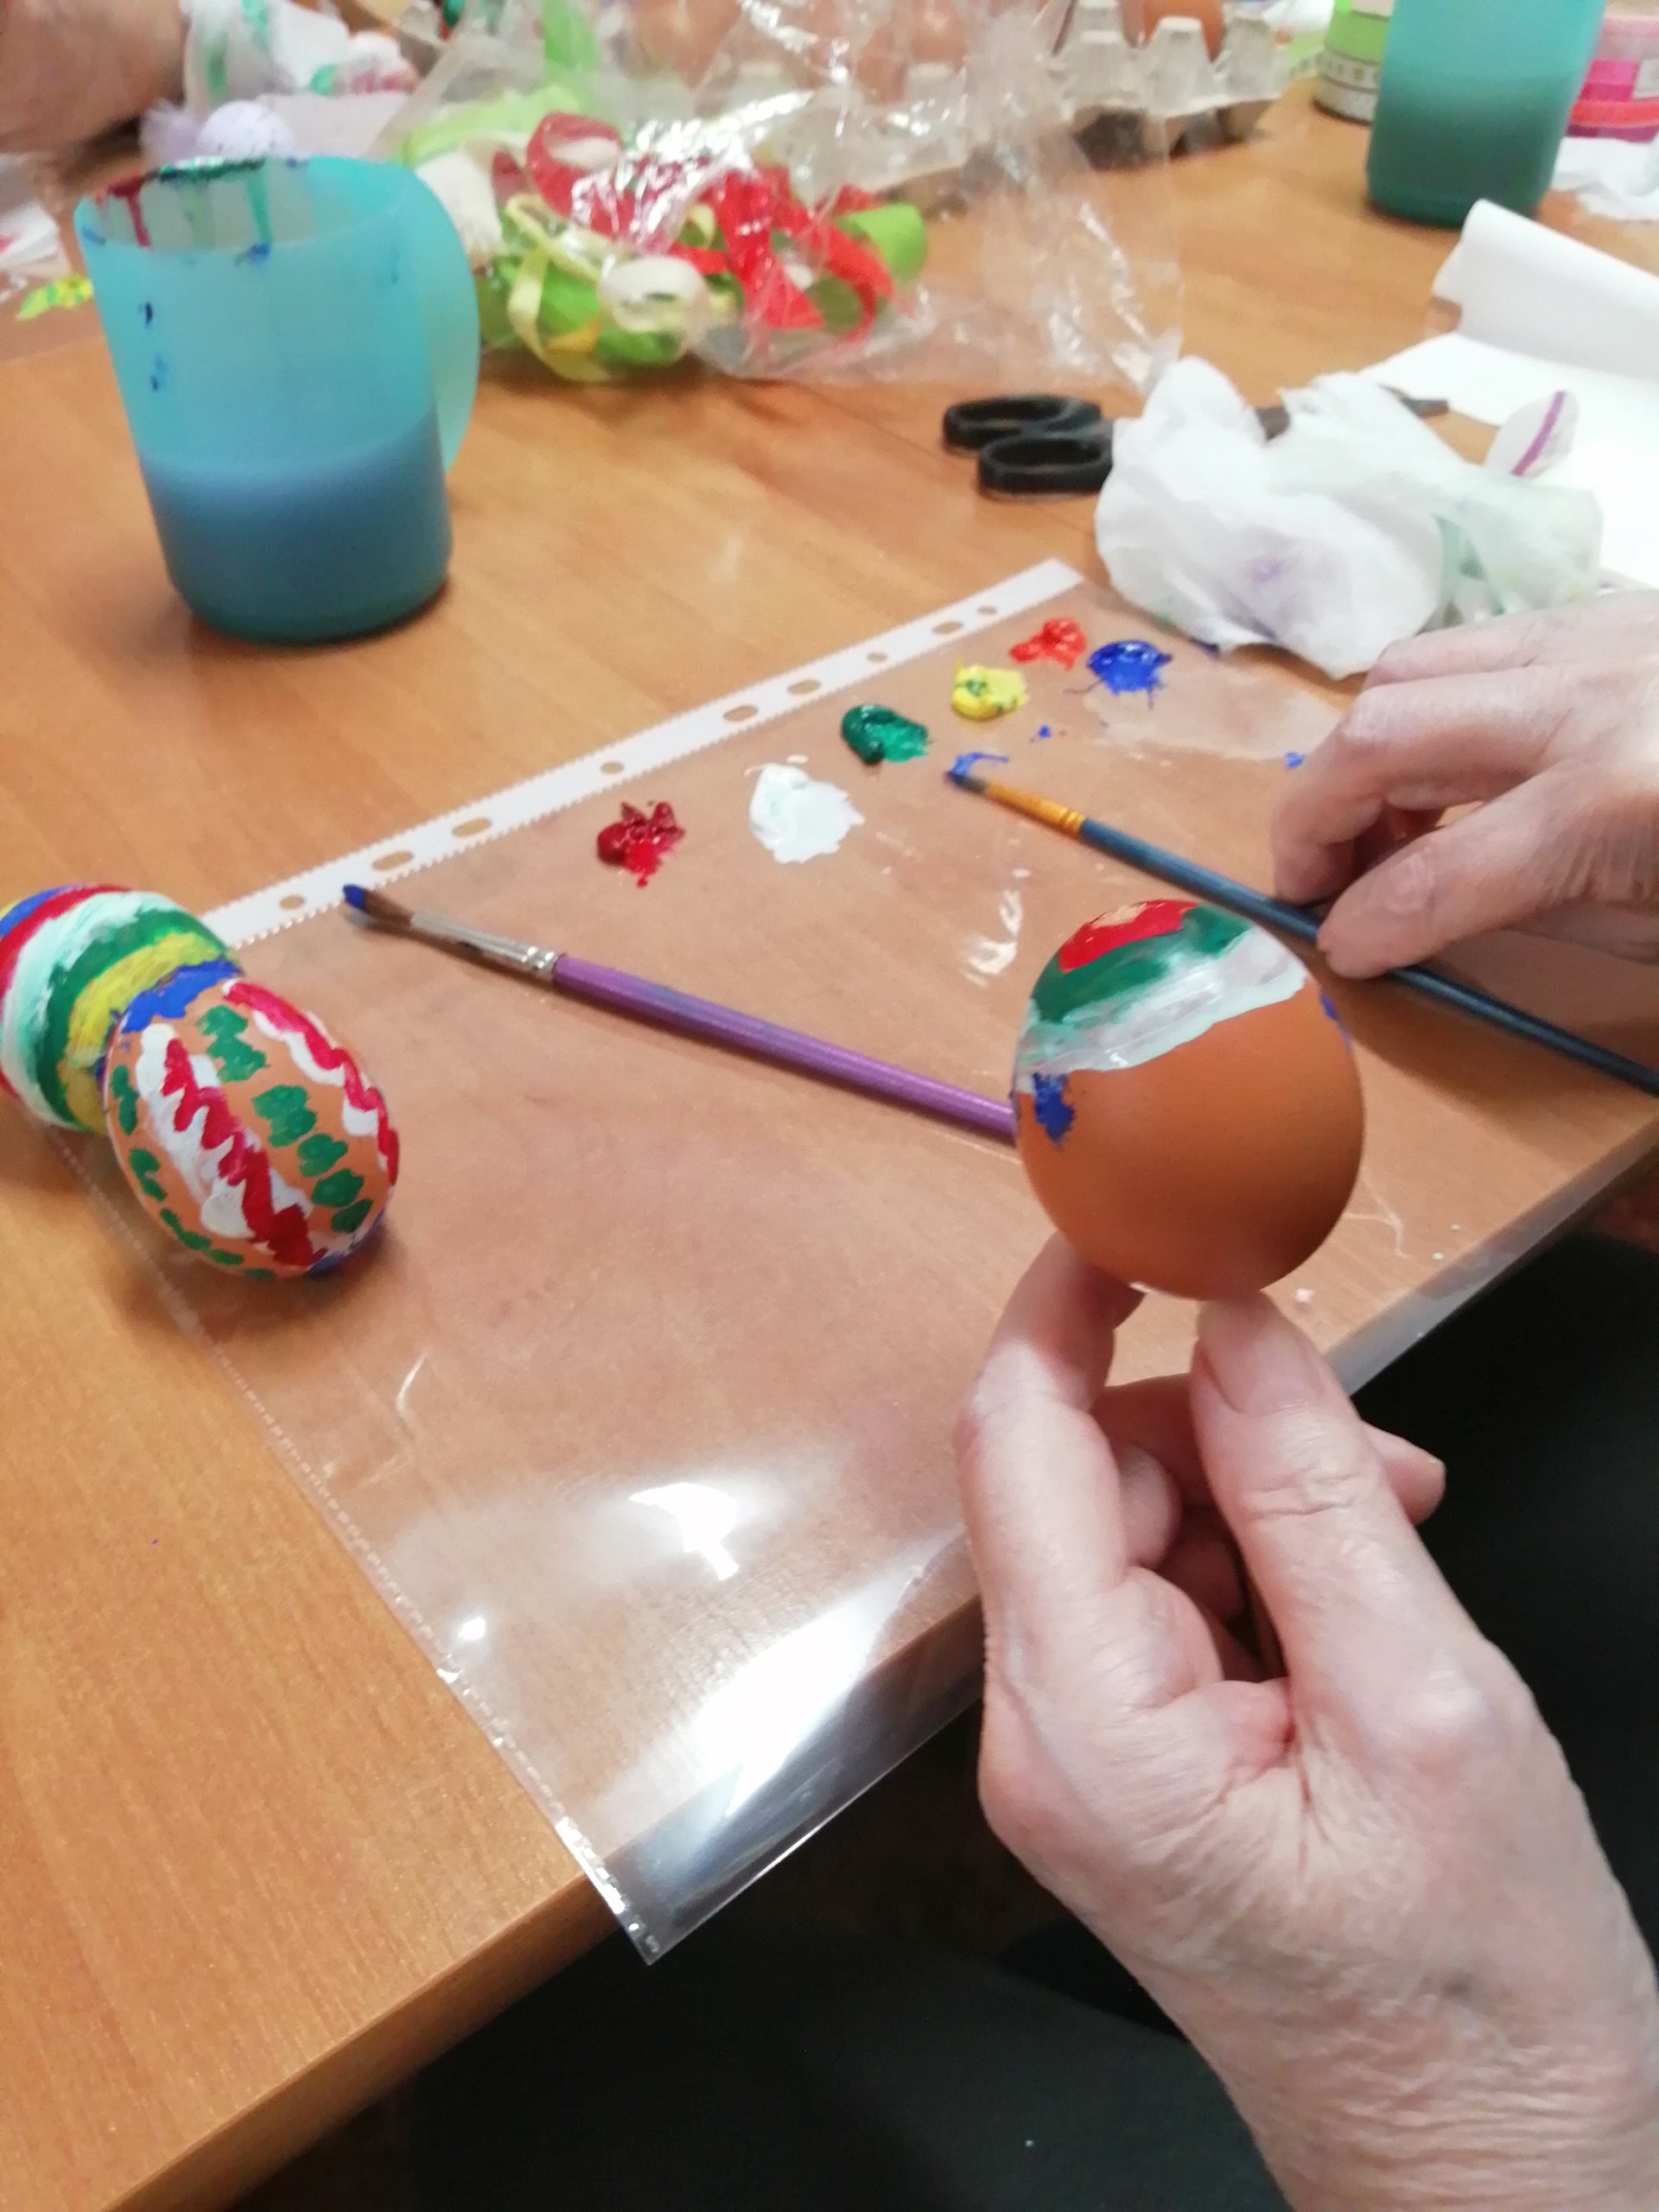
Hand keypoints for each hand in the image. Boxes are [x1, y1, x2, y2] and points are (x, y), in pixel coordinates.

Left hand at [954, 1240, 1658, 2210]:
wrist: (1493, 2173)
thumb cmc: (1478, 1998)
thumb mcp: (1422, 1704)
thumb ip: (1312, 1492)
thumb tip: (1237, 1320)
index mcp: (1086, 1726)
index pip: (1017, 1442)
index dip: (1064, 1305)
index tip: (1136, 1212)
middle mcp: (1044, 1739)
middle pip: (1076, 1474)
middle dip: (1217, 1428)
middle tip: (1371, 1463)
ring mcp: (1079, 1757)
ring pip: (1128, 1523)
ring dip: (1254, 1497)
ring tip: (1391, 1551)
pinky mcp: (1127, 1767)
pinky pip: (1162, 1595)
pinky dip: (1257, 1562)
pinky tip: (1355, 1603)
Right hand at [1271, 593, 1658, 974]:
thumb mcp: (1649, 925)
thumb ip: (1525, 910)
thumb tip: (1405, 912)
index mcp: (1610, 803)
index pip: (1433, 876)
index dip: (1361, 925)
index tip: (1335, 951)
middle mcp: (1583, 701)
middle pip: (1380, 737)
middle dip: (1313, 818)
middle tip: (1314, 879)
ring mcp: (1588, 638)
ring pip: (1405, 669)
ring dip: (1359, 755)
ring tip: (1380, 823)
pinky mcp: (1598, 610)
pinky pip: (1468, 645)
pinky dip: (1425, 708)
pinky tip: (1446, 765)